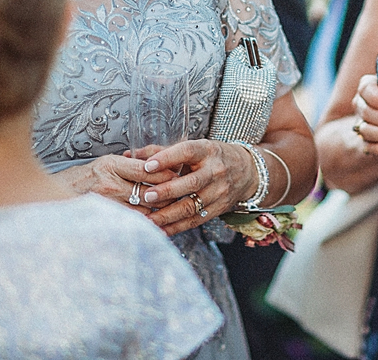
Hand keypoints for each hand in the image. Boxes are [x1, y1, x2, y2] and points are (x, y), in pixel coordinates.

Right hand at [56, 153, 178, 213]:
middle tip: (183, 197)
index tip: (179, 177)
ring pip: (143, 211)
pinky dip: (145, 225)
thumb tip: (158, 168)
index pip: (147, 170)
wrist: (53, 196)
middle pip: (149, 192)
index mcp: (111, 165)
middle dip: (169, 196)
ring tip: (175, 213)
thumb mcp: (104, 164)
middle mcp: (109, 184)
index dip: (167, 175)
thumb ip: (129, 166)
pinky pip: (131, 224)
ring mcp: (105, 204)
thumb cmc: (82, 179)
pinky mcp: (103, 219)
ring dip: (160, 213)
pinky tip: (156, 227)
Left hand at [138, 139, 255, 235]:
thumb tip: (131, 155)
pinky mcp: (218, 209)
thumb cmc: (211, 157)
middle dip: (167, 191)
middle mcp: (216, 170)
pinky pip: (195, 220)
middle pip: (191, 183)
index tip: (147, 166)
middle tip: (146, 196)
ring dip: (168, 214)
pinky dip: (176, 227)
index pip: (187, 152)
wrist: (246, 171)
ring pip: (192, 206)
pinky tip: (159, 230)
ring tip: (147, 219)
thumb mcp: (194, 148)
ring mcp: (219, 191)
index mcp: (207, 150)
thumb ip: (162, 151)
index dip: (167, 158)